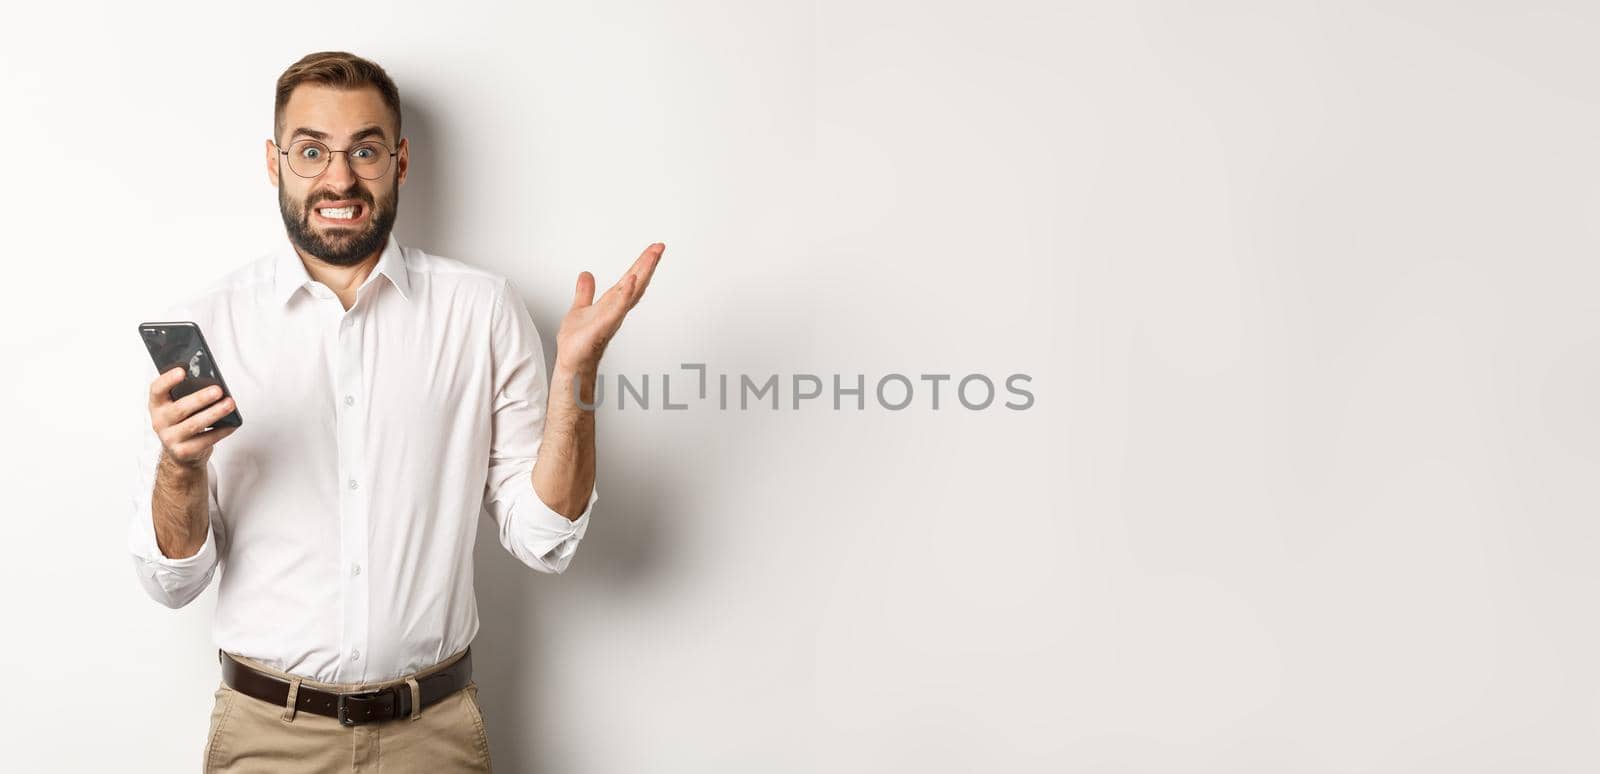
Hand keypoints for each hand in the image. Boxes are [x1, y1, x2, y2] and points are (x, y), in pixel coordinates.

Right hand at [148, 367, 237, 469]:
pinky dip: (221, 431)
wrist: (181, 453)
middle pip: (180, 408)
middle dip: (200, 398)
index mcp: (157, 405)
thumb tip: (212, 382)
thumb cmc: (184, 421)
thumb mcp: (179, 406)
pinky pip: (205, 440)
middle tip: (218, 390)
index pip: (156, 389)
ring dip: (214, 413)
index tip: (182, 371)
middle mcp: (159, 422)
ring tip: (230, 404)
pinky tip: (232, 424)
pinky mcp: (183, 452)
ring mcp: (170, 438)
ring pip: (194, 425)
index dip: (167, 380)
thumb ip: (188, 394)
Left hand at [556, 242, 663, 372]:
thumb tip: (586, 275)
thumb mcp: (579, 309)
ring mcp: (611, 318)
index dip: (641, 264)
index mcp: (611, 304)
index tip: (653, 249)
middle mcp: (615, 310)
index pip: (629, 280)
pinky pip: (616, 309)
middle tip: (659, 247)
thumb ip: (585, 292)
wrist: (571, 364)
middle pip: (635, 283)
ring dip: (640, 275)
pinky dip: (624, 295)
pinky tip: (631, 281)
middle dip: (647, 265)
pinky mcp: (602, 327)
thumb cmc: (577, 344)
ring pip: (629, 293)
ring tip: (650, 257)